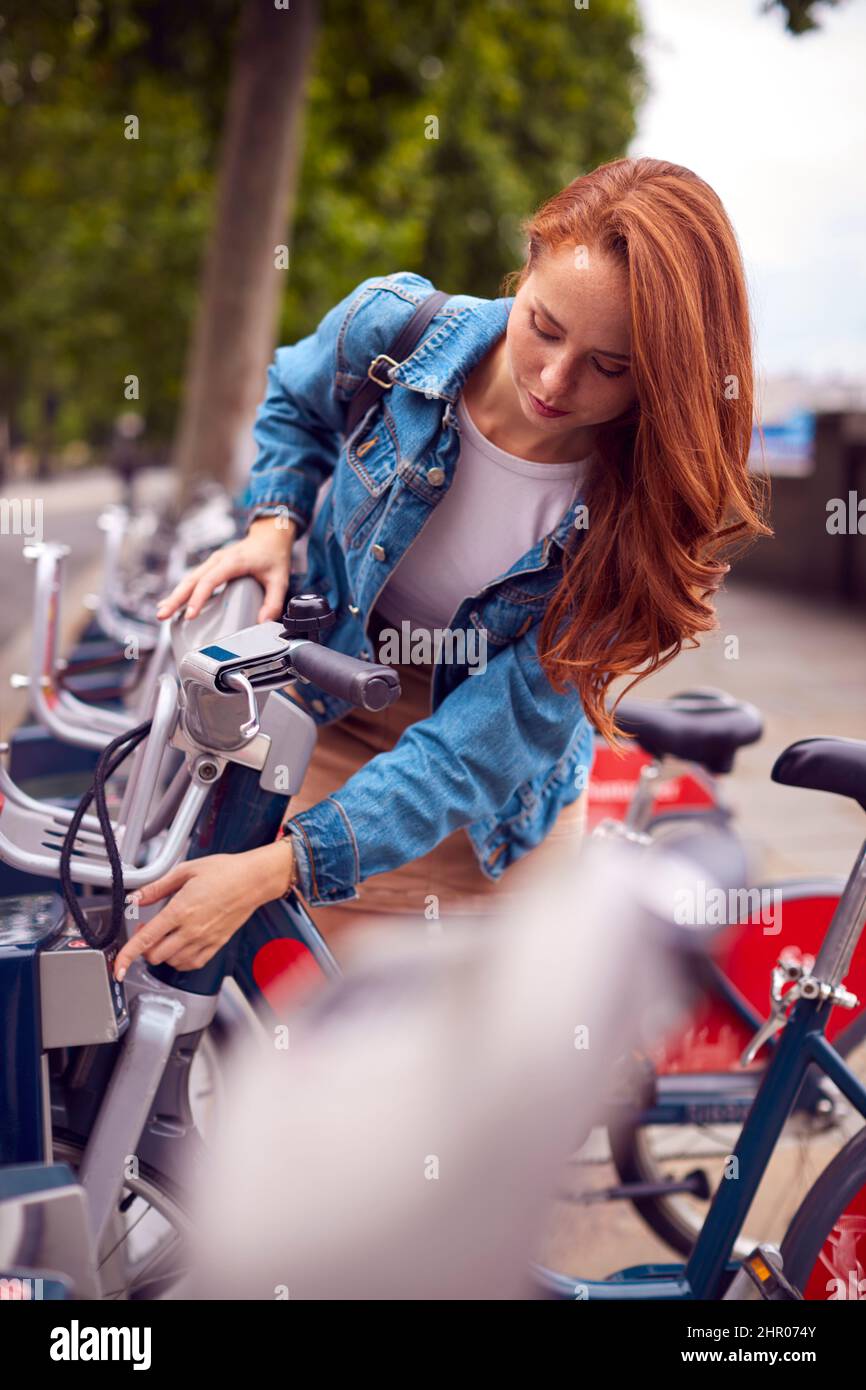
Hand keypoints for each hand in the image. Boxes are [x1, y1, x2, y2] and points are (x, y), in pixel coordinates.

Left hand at [114, 840, 294, 979]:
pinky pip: (192, 964)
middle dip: (144, 948)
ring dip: (162, 953)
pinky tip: (180, 946)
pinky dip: (180, 960)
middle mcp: (191, 929)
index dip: (127, 955)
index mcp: (180, 910)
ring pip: (172, 962)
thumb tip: (137, 896)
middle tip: (148, 931)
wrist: (254, 880)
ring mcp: (205, 940)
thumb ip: (157, 887)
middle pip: (155, 956)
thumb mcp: (186, 870)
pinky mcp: (216, 945)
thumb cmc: (225, 871)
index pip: (145, 939)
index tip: (117, 966)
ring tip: (166, 936)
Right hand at [156, 515, 296, 624]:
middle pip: (191, 580)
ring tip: (162, 613)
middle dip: (175, 598)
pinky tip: (171, 603)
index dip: (198, 598)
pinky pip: (193, 579)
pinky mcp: (211, 566)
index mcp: (233, 561)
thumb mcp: (279, 580)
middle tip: (162, 615)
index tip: (190, 615)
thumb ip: (273, 602)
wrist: (269, 536)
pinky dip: (181, 592)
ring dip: (174, 596)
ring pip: (188, 579)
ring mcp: (212, 562)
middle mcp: (218, 560)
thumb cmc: (273, 556)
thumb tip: (263, 622)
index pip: (210, 581)